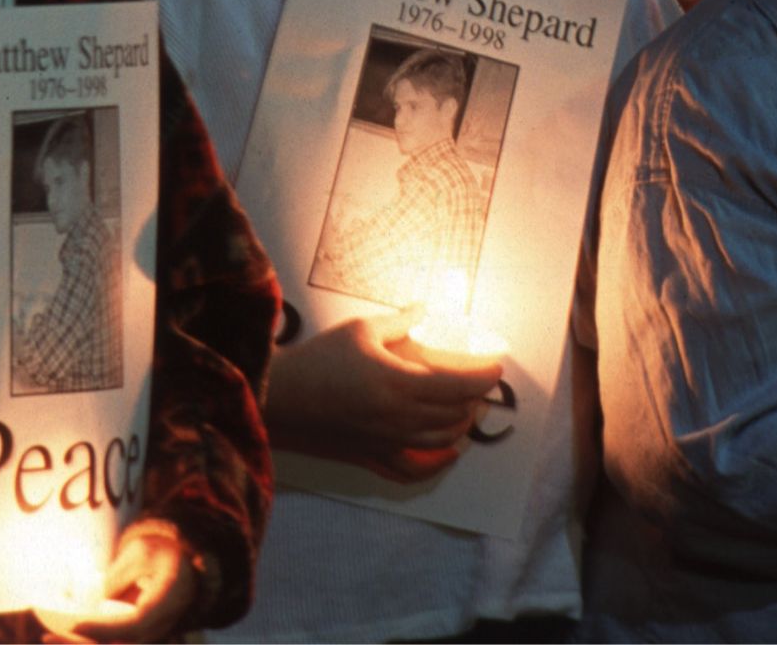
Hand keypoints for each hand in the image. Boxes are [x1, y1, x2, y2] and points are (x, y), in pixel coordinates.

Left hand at [40, 521, 200, 643]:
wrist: (185, 573)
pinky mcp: (134, 637)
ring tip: (48, 639)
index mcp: (166, 603)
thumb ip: (120, 574)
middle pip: (119, 644)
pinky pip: (110, 643)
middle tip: (47, 638)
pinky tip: (60, 637)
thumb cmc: (163, 556)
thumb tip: (98, 597)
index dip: (105, 629)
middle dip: (81, 644)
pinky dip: (86, 642)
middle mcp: (158, 626)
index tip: (76, 625)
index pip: (134, 624)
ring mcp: (147, 635)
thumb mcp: (143, 552)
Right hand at [263, 310, 501, 482]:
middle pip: (456, 412)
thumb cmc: (317, 360)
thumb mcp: (360, 329)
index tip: (497, 366)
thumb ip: (399, 320)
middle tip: (483, 381)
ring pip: (442, 440)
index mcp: (399, 383)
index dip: (484, 375)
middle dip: (477, 397)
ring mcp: (388, 441)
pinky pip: (413, 470)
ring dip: (462, 423)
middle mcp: (399, 417)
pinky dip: (438, 463)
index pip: (458, 383)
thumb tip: (425, 308)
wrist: (279, 398)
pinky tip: (450, 452)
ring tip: (468, 406)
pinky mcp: (373, 455)